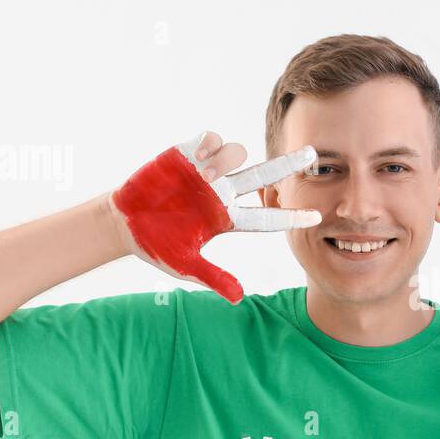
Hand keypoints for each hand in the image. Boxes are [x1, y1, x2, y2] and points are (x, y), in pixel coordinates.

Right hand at [109, 130, 319, 303]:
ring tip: (209, 176)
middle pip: (264, 176)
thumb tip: (239, 298)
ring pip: (238, 154)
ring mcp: (206, 172)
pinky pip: (212, 139)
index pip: (266, 218)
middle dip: (288, 165)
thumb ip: (213, 277)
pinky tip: (198, 156)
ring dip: (229, 161)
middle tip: (311, 155)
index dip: (290, 217)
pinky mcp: (187, 154)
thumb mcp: (184, 265)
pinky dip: (211, 144)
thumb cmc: (155, 245)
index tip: (317, 218)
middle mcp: (223, 193)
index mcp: (227, 219)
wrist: (122, 223)